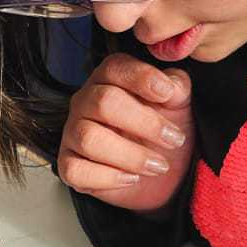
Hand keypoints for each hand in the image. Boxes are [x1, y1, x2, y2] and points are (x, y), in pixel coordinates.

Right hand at [58, 56, 193, 212]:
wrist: (160, 173)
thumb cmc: (163, 132)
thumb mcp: (177, 105)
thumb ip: (176, 87)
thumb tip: (170, 86)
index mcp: (109, 78)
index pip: (115, 67)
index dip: (142, 78)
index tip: (167, 94)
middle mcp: (86, 101)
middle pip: (104, 102)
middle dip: (145, 123)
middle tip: (173, 139)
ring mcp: (73, 132)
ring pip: (90, 139)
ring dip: (131, 156)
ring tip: (157, 165)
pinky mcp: (68, 164)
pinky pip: (76, 170)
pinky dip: (108, 178)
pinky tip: (131, 178)